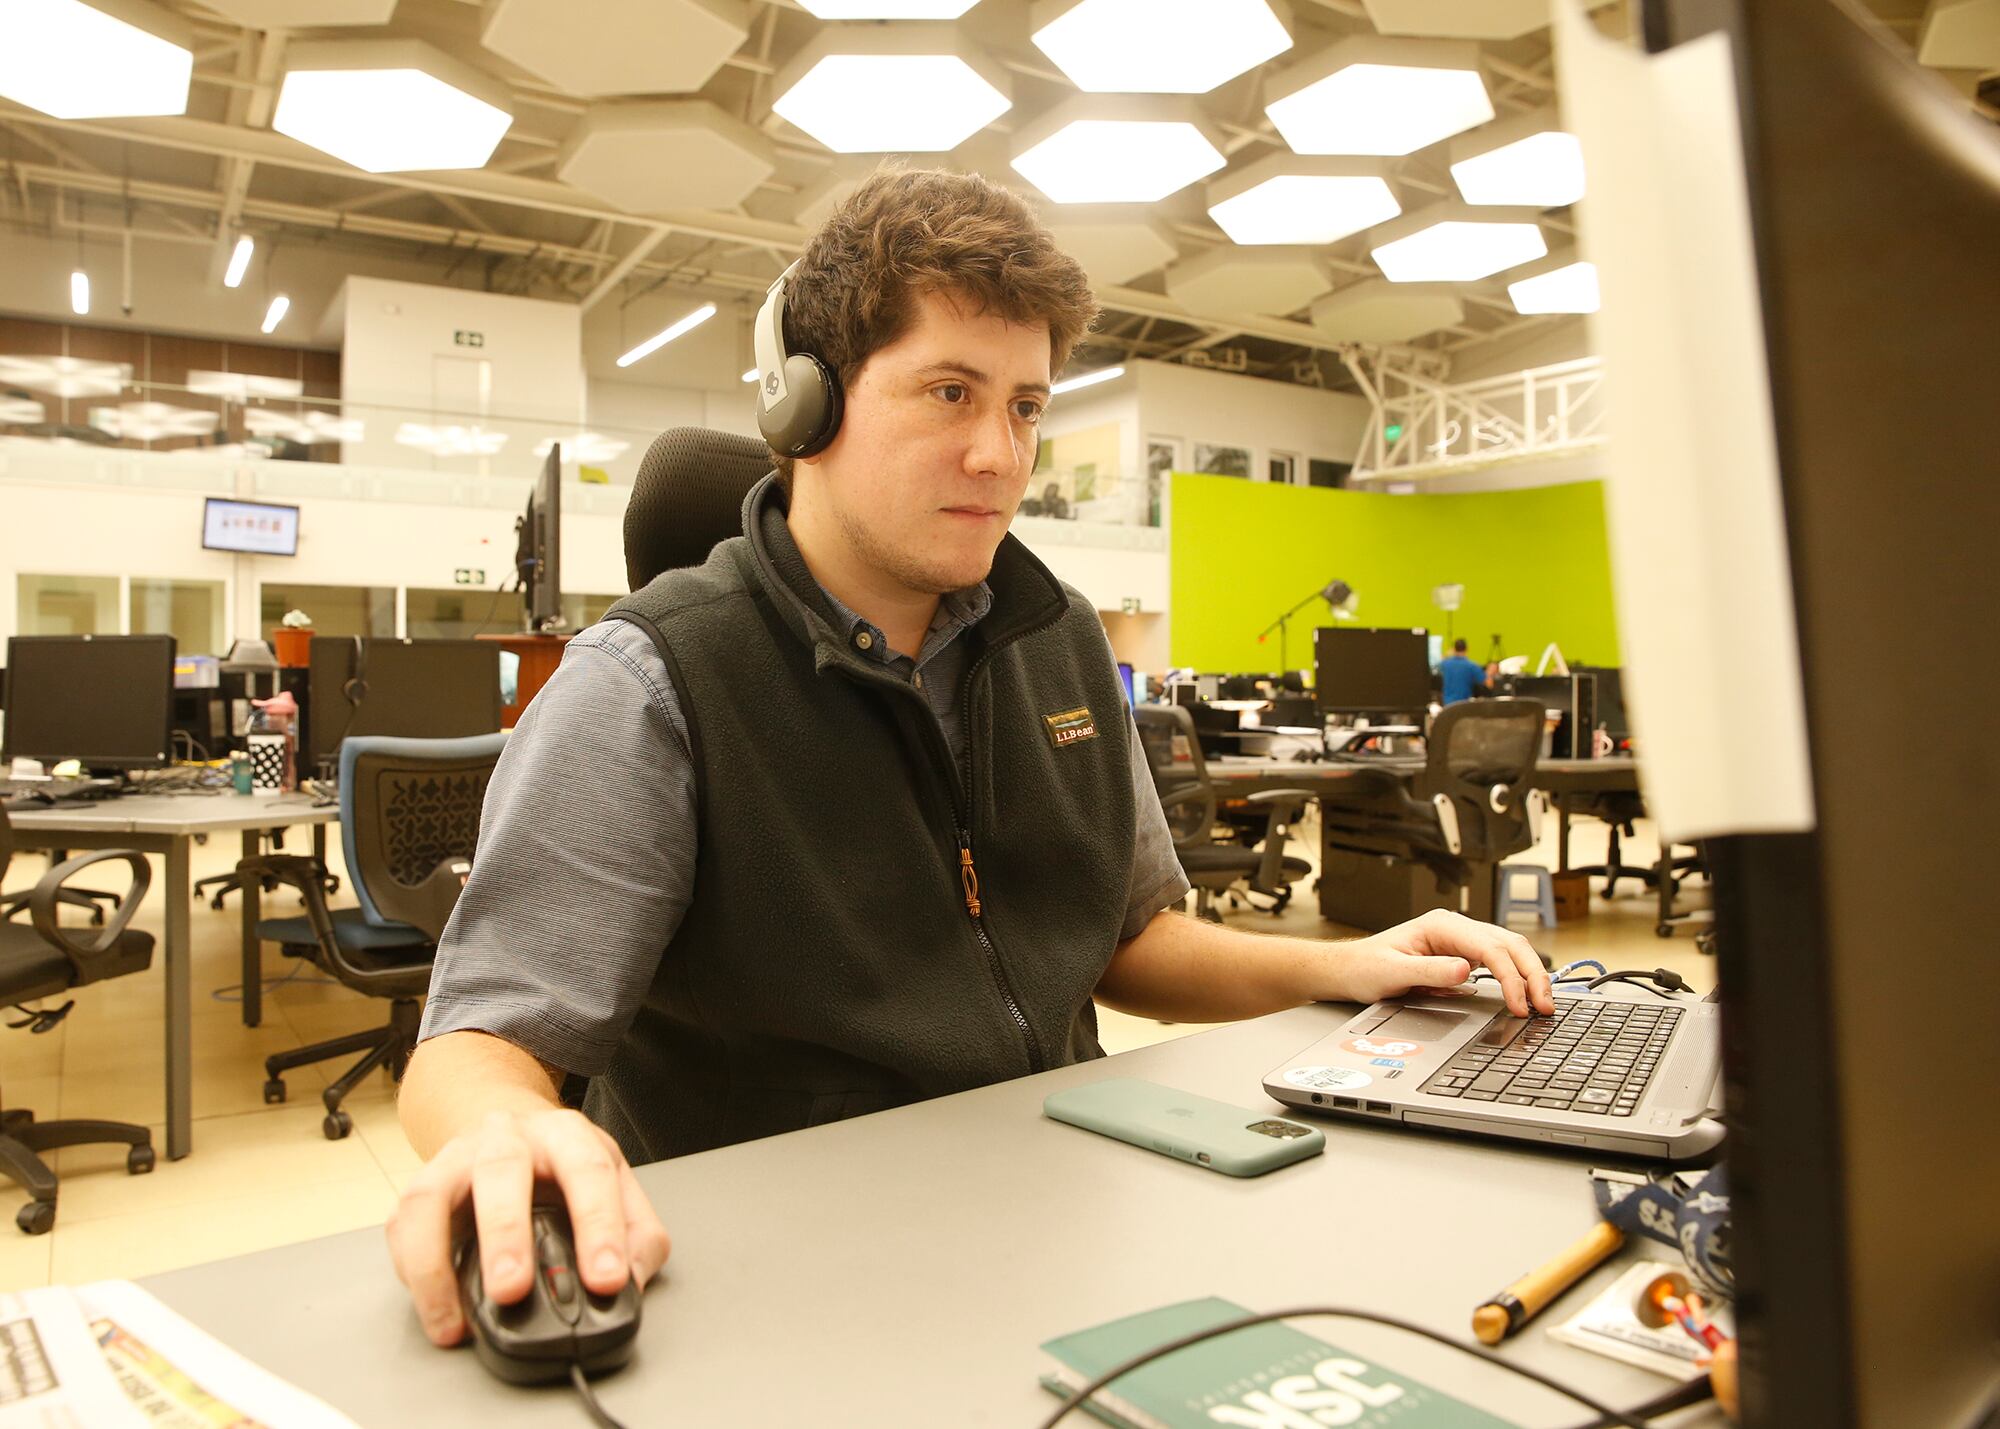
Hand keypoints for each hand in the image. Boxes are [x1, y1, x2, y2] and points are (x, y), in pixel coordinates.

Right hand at [386, 1107, 671, 1346]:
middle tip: (513, 1290)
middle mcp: (507, 1138)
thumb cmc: (562, 1165)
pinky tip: (438, 1311)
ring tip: (457, 1318)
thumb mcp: (614, 1185)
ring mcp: (456, 1158)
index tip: (606, 1279)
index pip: (588, 1170)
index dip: (600, 1226)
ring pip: (434, 1197)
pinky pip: (403, 1228)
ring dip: (439, 1261)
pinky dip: (415, 1275)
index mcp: (565, 1134)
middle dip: (506, 1234)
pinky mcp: (419, 1187)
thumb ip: (636, 1234)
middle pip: (503, 1172)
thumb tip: (632, 1283)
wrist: (507, 1123)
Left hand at [1331, 909, 1553, 1017]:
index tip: (1517, 1004)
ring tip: (1542, 1003)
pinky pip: (1499, 961)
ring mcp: (1460, 940)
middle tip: (1544, 1007)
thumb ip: (1429, 971)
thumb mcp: (1392, 972)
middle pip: (1509, 944)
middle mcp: (1455, 928)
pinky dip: (1517, 977)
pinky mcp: (1461, 955)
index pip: (1490, 947)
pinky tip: (1525, 993)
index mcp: (1441, 925)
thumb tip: (1466, 969)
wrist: (1348, 970)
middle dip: (1532, 975)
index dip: (1510, 977)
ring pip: (1510, 951)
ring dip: (1530, 975)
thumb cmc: (1364, 967)